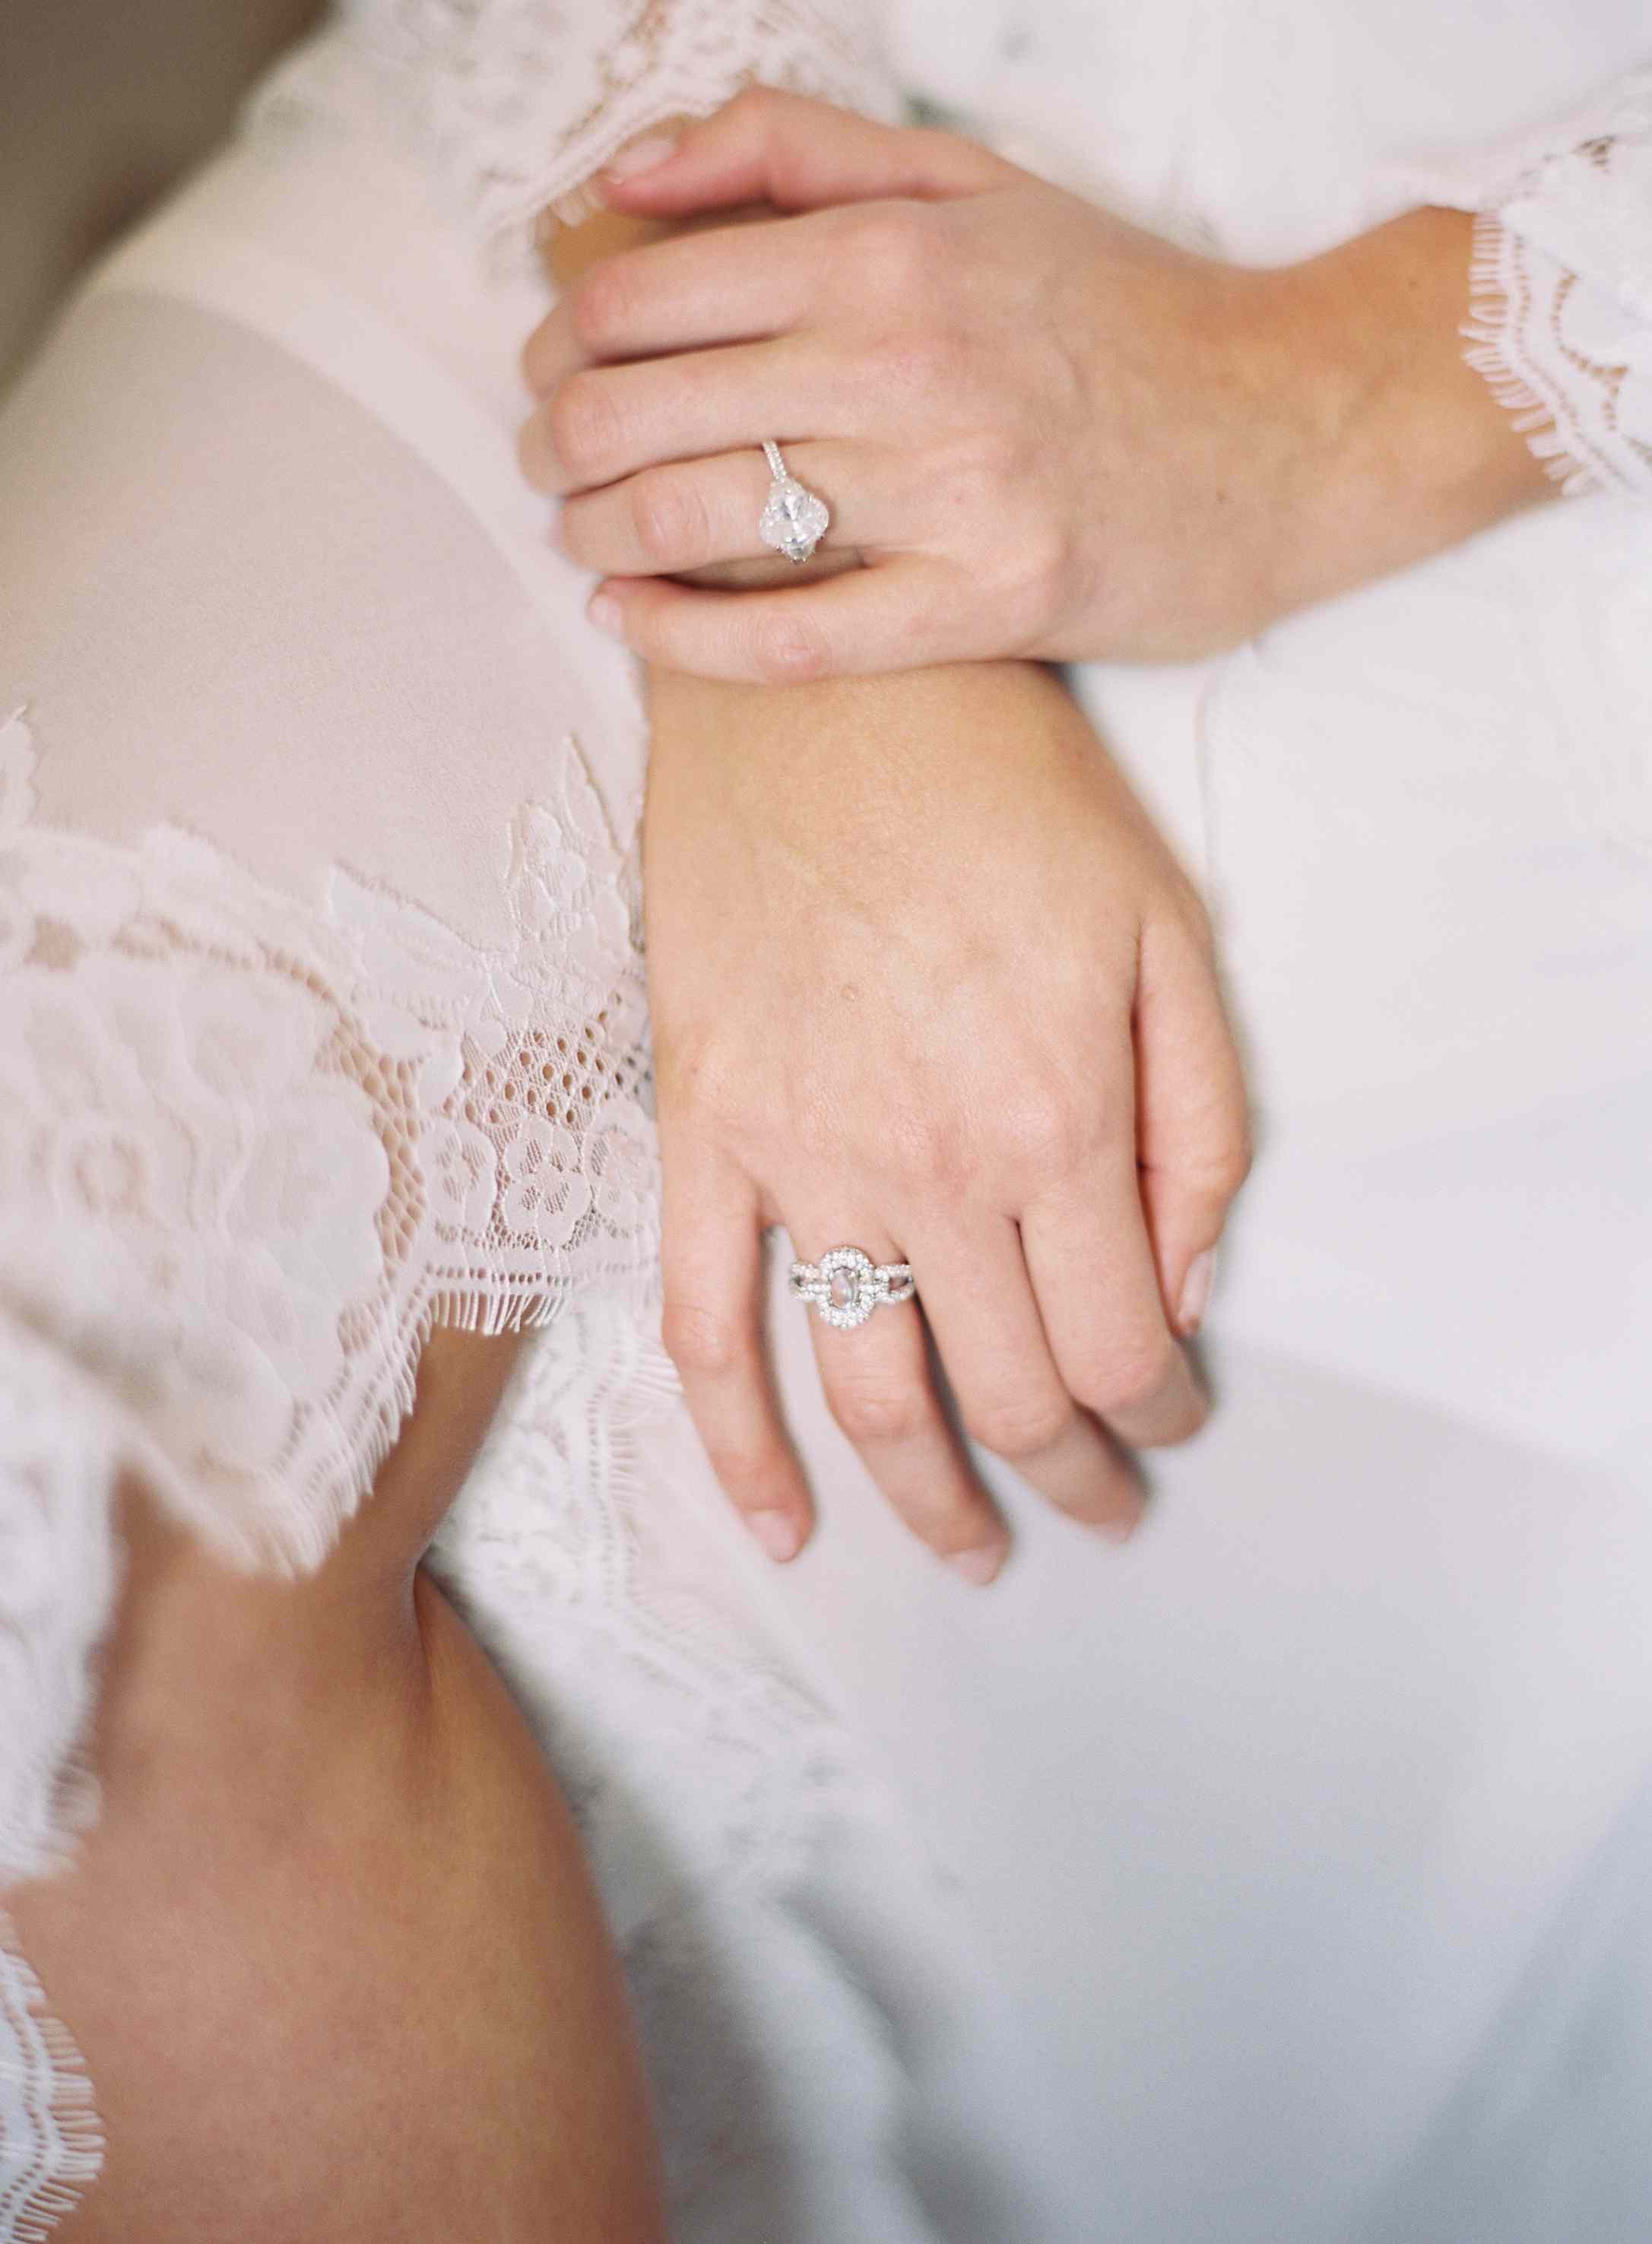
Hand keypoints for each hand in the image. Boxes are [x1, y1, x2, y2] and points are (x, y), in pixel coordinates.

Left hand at [520, 89, 1553, 682]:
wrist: (1293, 425)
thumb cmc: (1123, 309)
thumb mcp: (970, 184)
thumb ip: (793, 154)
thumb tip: (628, 180)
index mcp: (886, 252)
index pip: (641, 299)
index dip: (558, 344)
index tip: (554, 372)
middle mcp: (903, 364)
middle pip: (636, 414)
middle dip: (556, 446)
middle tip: (551, 462)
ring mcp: (943, 495)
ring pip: (693, 521)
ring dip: (595, 535)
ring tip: (581, 535)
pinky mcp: (982, 609)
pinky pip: (785, 639)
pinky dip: (680, 635)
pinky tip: (626, 619)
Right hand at [644, 657, 1249, 1578]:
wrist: (820, 681)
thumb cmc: (1006, 792)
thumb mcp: (1166, 931)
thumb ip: (1197, 1125)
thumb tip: (1182, 1287)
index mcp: (1057, 1117)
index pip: (1120, 1344)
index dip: (1157, 1411)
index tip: (1169, 1420)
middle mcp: (928, 1165)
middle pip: (1009, 1394)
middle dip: (1072, 1475)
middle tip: (1099, 1503)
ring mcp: (799, 1157)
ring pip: (867, 1392)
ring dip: (929, 1501)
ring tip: (972, 1548)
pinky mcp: (703, 1130)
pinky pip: (702, 1322)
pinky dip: (736, 1445)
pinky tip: (777, 1523)